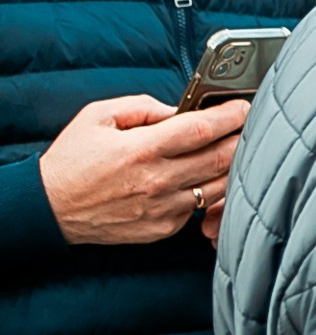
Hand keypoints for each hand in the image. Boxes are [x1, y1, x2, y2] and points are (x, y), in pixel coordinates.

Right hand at [38, 95, 249, 245]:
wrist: (48, 209)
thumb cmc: (71, 160)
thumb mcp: (97, 116)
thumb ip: (142, 107)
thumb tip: (179, 109)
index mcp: (140, 150)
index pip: (201, 129)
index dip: (229, 116)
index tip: (243, 107)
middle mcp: (156, 181)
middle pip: (220, 158)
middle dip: (241, 139)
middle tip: (248, 126)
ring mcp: (163, 208)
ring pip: (218, 185)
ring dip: (232, 166)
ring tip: (233, 149)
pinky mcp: (163, 228)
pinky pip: (200, 206)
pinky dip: (210, 190)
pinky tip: (206, 177)